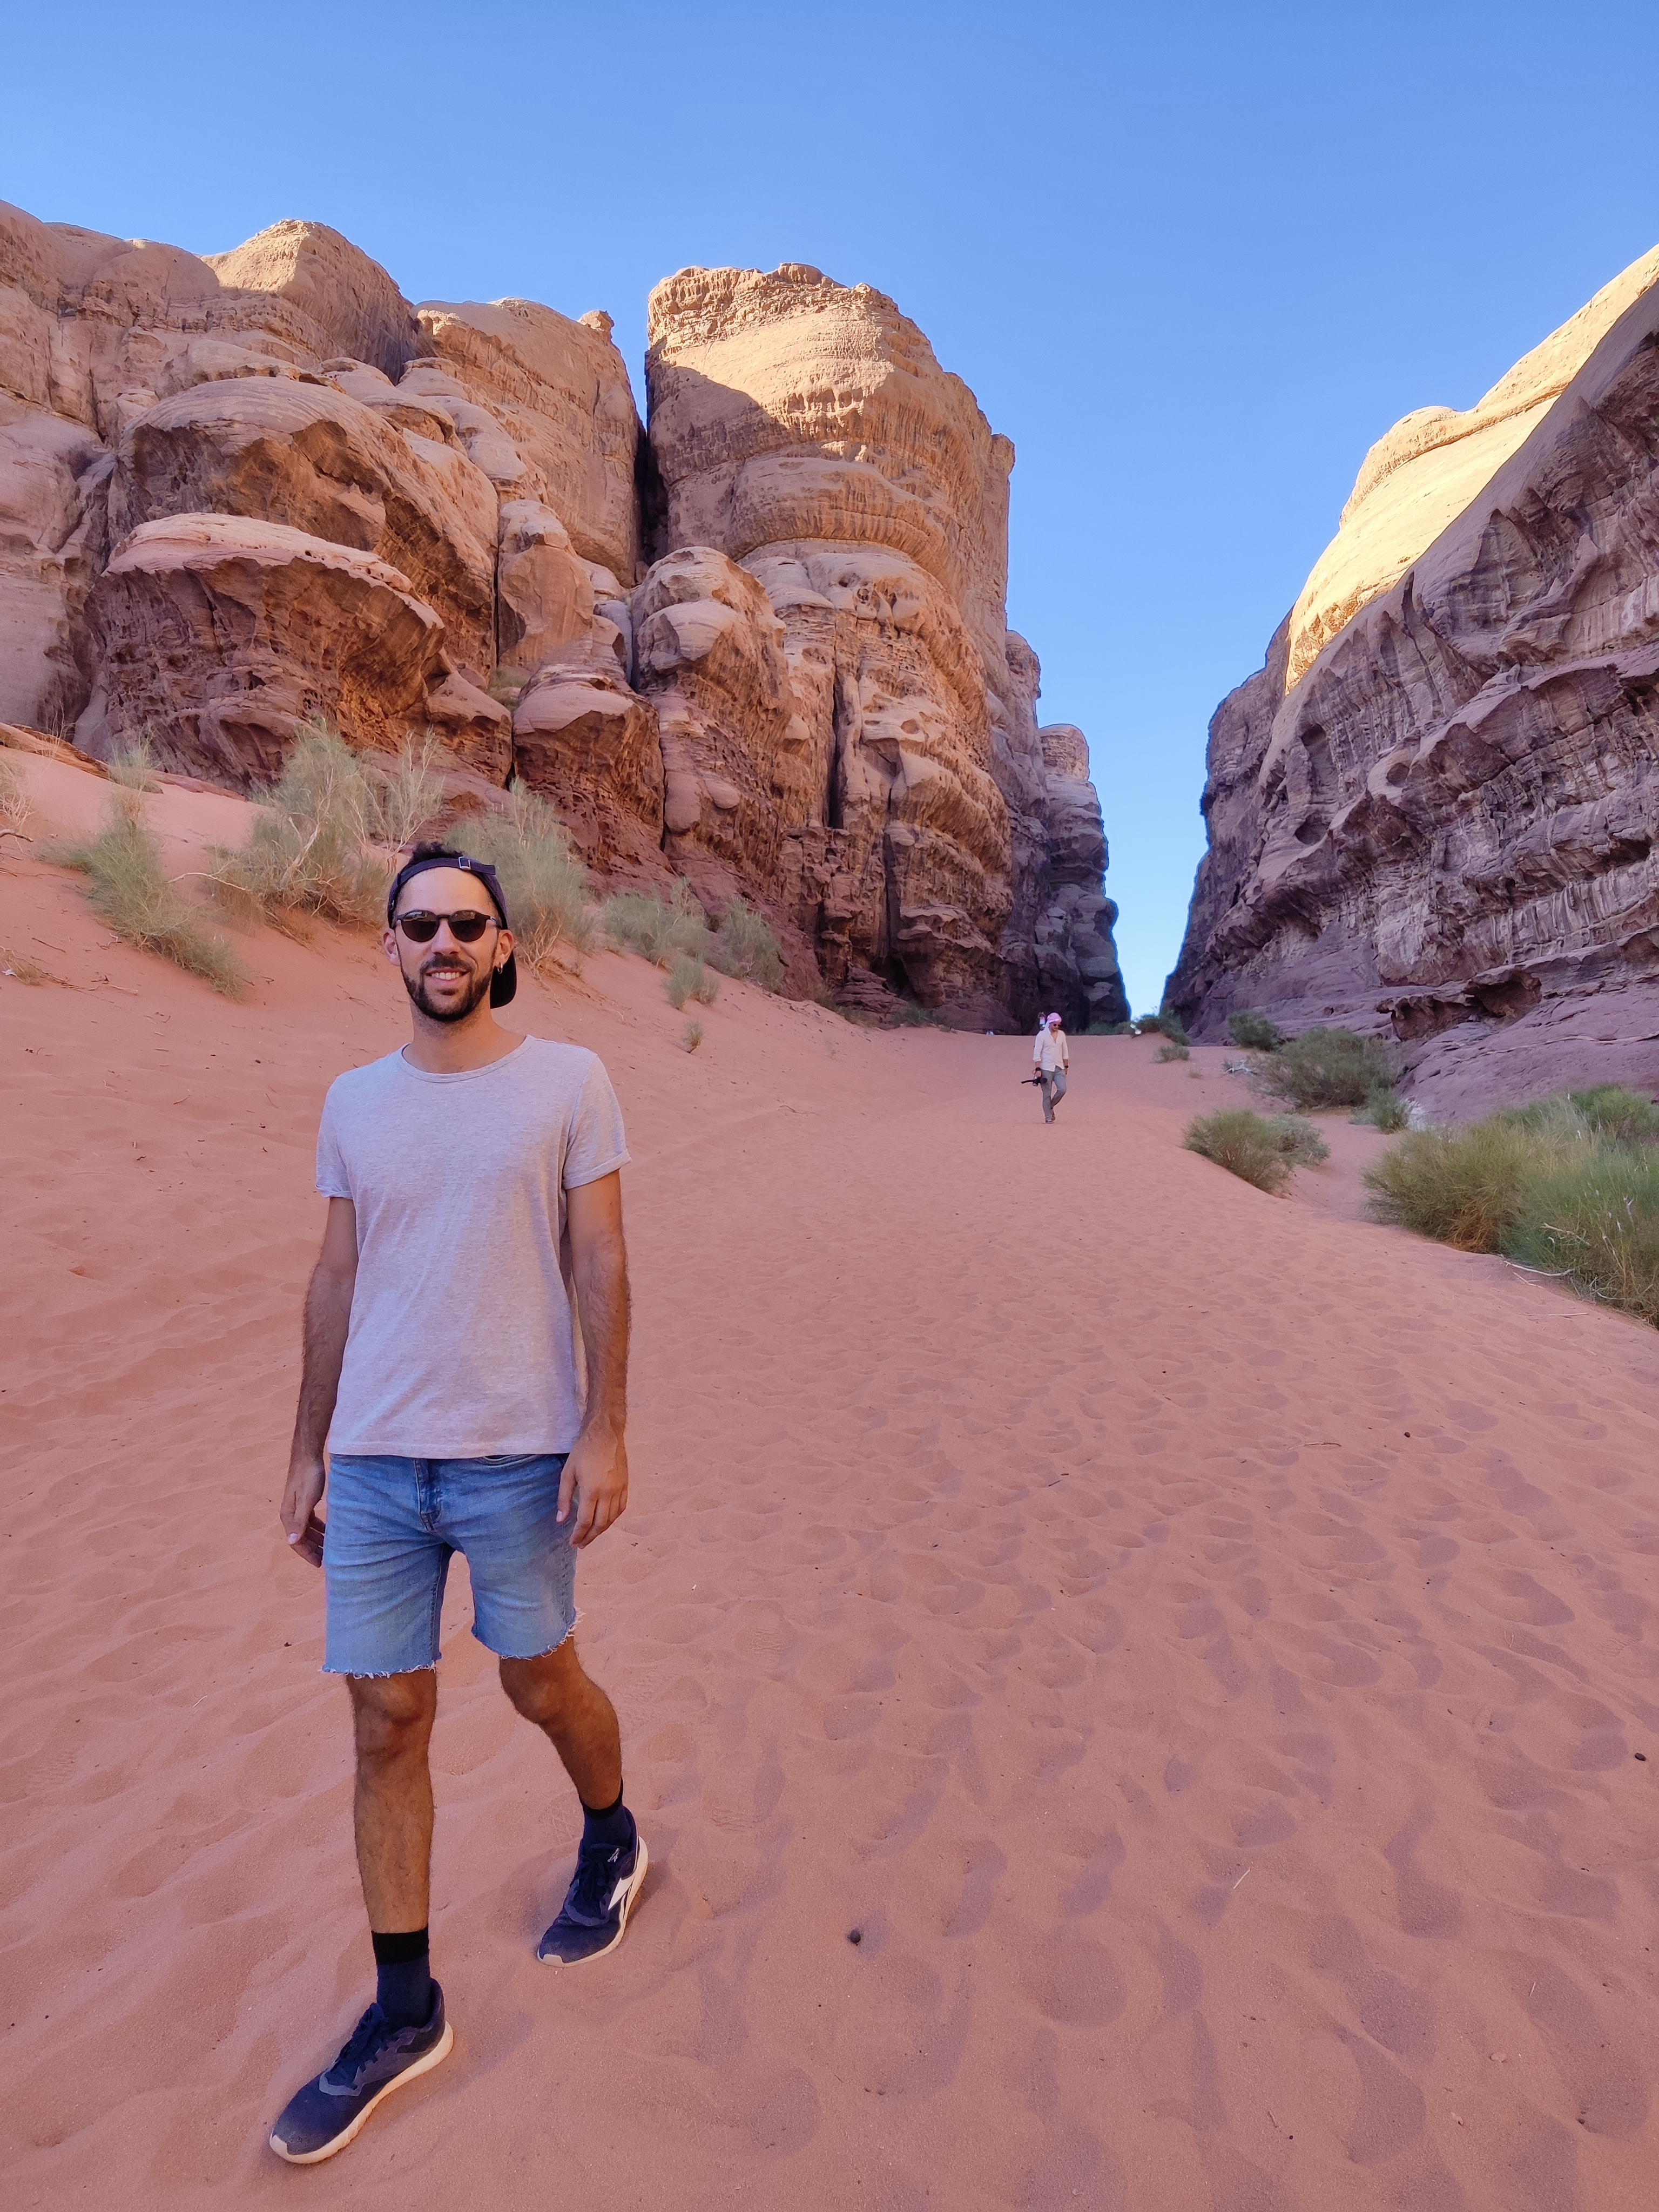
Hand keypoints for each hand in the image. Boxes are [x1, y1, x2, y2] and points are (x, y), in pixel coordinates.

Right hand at [281, 1454, 326, 1567]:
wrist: (308, 1456)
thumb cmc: (308, 1476)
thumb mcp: (306, 1499)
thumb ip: (300, 1521)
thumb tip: (292, 1542)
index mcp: (288, 1516)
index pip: (296, 1542)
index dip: (308, 1554)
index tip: (320, 1564)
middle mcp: (290, 1514)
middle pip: (300, 1538)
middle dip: (312, 1550)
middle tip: (326, 1560)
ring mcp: (297, 1507)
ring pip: (306, 1530)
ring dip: (316, 1539)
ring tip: (329, 1548)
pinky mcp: (304, 1501)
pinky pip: (310, 1520)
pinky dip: (318, 1528)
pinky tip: (328, 1530)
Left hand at [558, 1423, 628, 1547]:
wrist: (605, 1434)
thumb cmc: (583, 1451)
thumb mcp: (567, 1473)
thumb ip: (564, 1499)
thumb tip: (560, 1520)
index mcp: (592, 1490)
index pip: (585, 1521)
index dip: (578, 1535)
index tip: (573, 1543)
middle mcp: (608, 1493)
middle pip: (600, 1524)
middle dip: (590, 1537)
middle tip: (581, 1544)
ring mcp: (619, 1489)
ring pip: (612, 1518)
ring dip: (602, 1530)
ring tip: (592, 1535)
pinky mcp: (626, 1485)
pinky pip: (622, 1508)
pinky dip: (614, 1518)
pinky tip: (606, 1521)